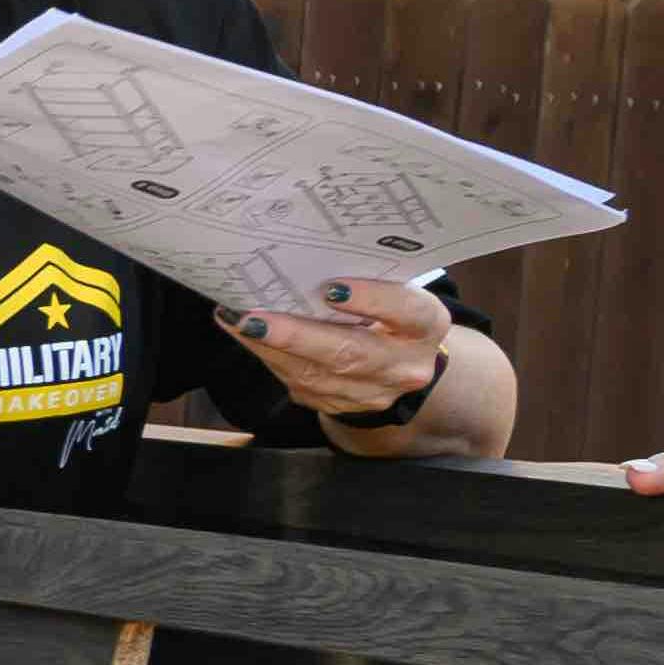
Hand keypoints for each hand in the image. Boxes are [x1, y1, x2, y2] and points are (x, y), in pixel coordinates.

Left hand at [231, 273, 458, 427]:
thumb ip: (366, 278)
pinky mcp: (340, 405)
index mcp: (425, 326)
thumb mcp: (395, 291)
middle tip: (254, 318)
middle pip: (349, 354)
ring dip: (269, 348)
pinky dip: (268, 357)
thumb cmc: (390, 313)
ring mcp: (372, 393)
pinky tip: (246, 335)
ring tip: (237, 321)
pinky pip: (298, 383)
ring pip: (315, 374)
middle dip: (296, 336)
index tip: (333, 288)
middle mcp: (404, 366)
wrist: (398, 365)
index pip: (405, 311)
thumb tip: (304, 259)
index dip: (371, 300)